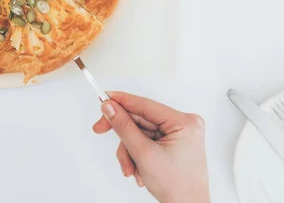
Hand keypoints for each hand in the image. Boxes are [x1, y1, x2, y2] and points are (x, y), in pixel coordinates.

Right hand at [93, 92, 209, 202]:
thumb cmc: (177, 187)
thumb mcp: (143, 154)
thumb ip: (123, 127)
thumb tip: (110, 107)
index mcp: (184, 122)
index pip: (144, 105)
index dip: (121, 100)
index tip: (102, 97)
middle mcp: (183, 125)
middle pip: (140, 120)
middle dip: (124, 137)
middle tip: (99, 129)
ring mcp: (178, 134)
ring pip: (140, 132)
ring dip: (129, 150)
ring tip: (130, 169)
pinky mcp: (172, 143)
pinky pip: (146, 140)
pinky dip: (137, 154)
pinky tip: (139, 169)